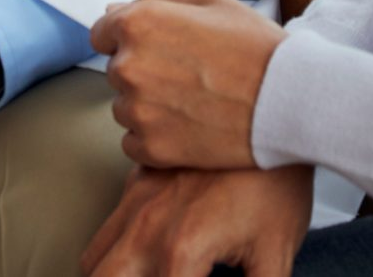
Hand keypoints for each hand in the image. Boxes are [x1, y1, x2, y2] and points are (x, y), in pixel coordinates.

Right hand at [81, 165, 313, 276]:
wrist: (274, 111)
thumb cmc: (278, 184)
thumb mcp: (275, 255)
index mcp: (179, 250)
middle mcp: (147, 224)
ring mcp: (139, 196)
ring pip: (93, 255)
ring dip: (113, 272)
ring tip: (147, 273)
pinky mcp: (140, 176)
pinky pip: (109, 222)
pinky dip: (118, 247)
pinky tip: (148, 251)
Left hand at [91, 0, 284, 169]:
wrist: (289, 100)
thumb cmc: (256, 47)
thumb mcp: (213, 3)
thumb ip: (158, 2)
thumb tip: (115, 11)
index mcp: (139, 24)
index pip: (102, 32)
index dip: (129, 38)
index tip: (157, 49)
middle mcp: (129, 66)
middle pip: (116, 70)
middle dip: (144, 71)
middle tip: (189, 75)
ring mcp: (137, 110)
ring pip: (125, 108)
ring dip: (149, 106)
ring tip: (194, 102)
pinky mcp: (151, 147)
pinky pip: (133, 143)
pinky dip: (155, 138)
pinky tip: (189, 128)